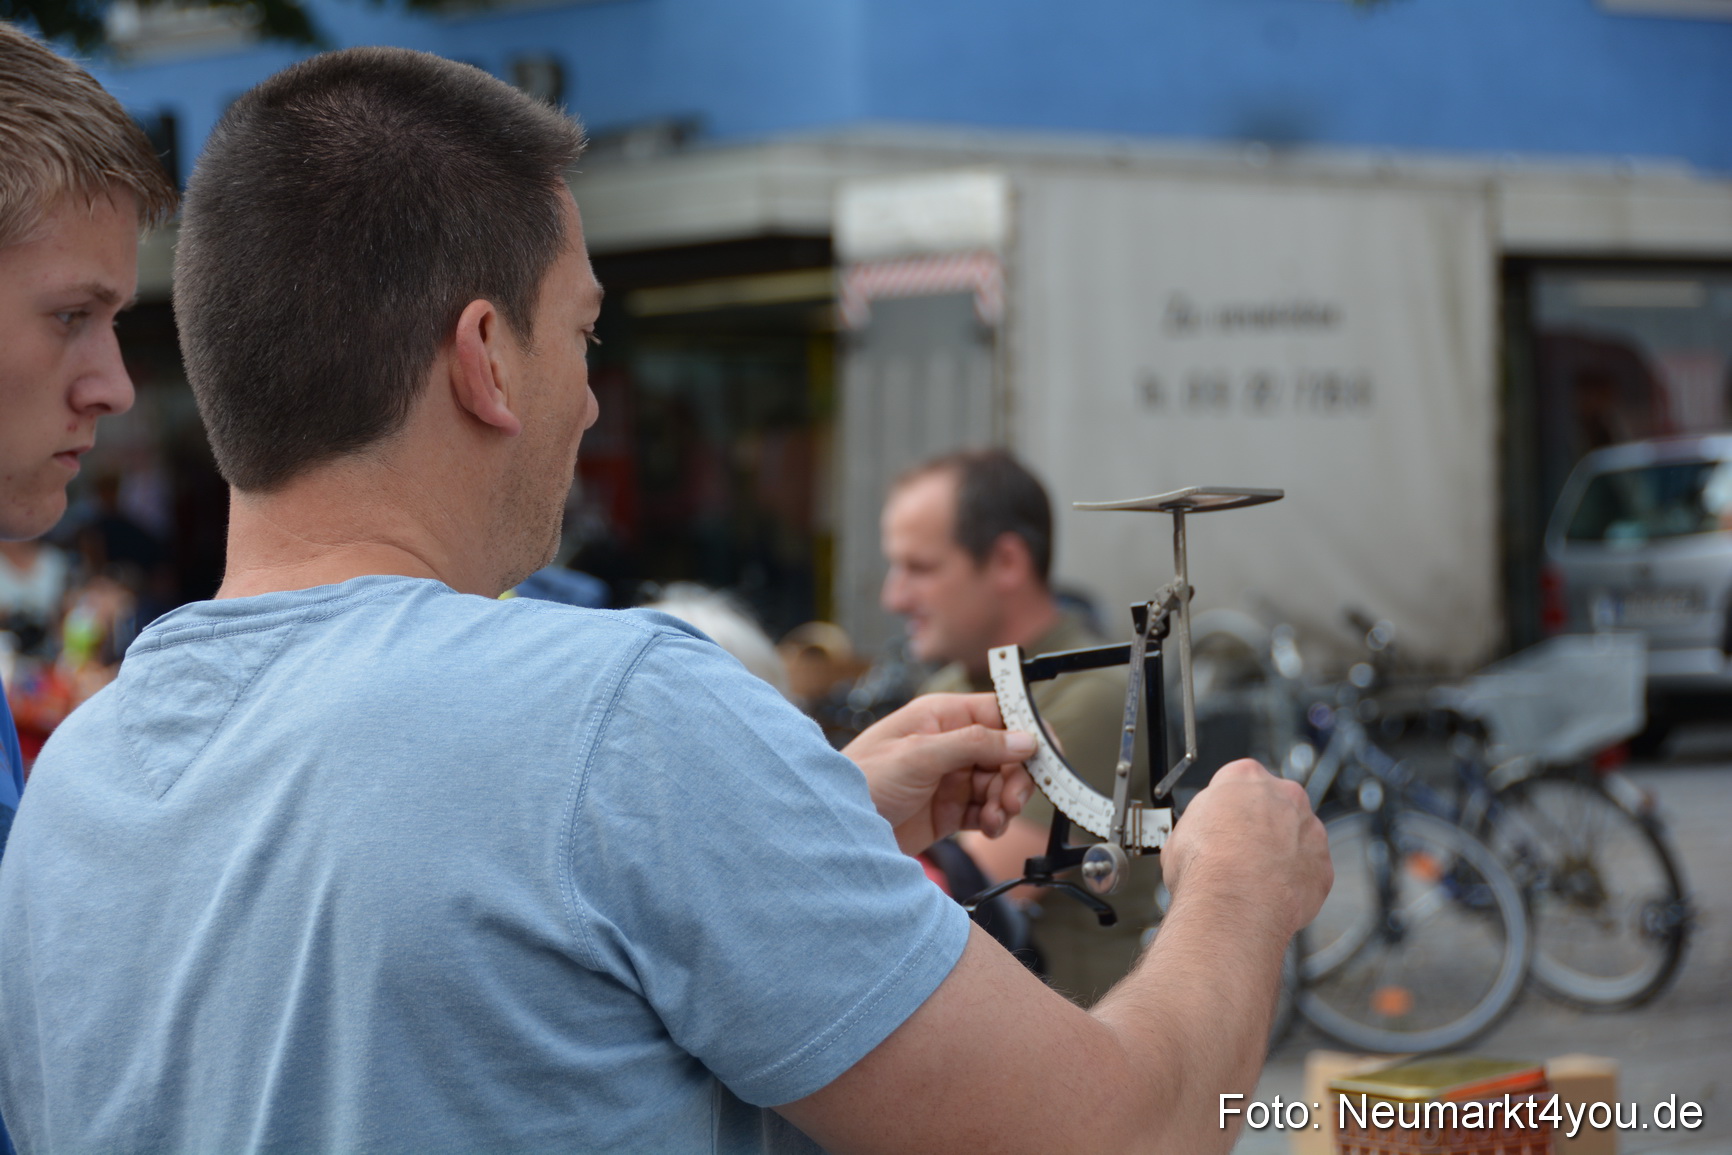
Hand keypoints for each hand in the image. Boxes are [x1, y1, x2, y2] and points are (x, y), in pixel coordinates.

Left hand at [842, 693, 1037, 854]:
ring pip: (1001, 783)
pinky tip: (988, 827)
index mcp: (942, 716)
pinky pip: (988, 810)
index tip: (1048, 756)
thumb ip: (973, 744)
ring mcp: (951, 777)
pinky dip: (995, 819)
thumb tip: (1024, 739)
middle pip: (1008, 752)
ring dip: (1006, 801)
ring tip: (994, 818)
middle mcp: (950, 743)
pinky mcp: (950, 810)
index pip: (1001, 712)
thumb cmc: (862, 780)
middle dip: (1017, 776)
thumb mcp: (918, 755)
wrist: (837, 831)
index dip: (1029, 731)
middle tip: (1012, 800)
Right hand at [1160, 759, 1330, 939]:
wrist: (1234, 904)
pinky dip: (1295, 881)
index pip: (1239, 781)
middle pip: (1275, 804)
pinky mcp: (1324, 864)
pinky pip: (1310, 870)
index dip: (1229, 806)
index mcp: (1246, 776)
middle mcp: (1284, 795)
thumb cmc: (1204, 865)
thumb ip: (1202, 822)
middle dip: (1262, 825)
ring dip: (1282, 853)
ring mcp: (1310, 829)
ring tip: (1255, 879)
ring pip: (1297, 836)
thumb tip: (1202, 836)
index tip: (1223, 824)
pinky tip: (1272, 895)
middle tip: (1240, 852)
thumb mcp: (1181, 830)